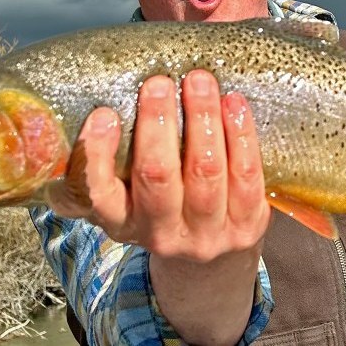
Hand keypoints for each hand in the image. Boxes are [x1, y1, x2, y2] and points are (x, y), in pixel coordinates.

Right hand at [48, 69, 270, 261]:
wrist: (211, 263)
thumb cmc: (165, 208)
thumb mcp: (132, 196)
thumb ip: (121, 158)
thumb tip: (118, 95)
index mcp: (123, 223)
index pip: (101, 194)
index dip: (98, 154)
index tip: (104, 114)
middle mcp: (162, 234)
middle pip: (158, 176)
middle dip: (157, 123)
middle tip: (158, 83)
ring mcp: (207, 234)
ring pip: (205, 171)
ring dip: (202, 119)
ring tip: (199, 82)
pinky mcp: (246, 225)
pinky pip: (246, 174)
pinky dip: (240, 134)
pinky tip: (233, 104)